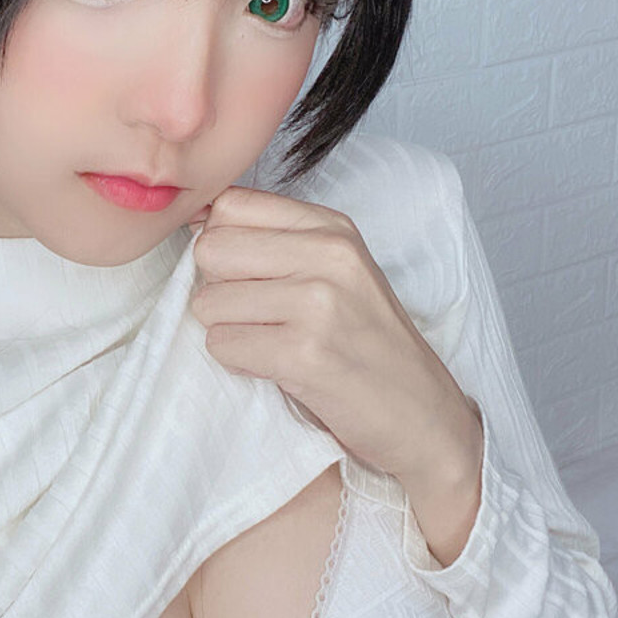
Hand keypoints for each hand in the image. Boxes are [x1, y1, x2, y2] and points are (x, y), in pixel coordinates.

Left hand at [188, 185, 480, 486]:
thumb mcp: (337, 271)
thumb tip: (195, 222)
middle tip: (255, 314)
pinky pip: (222, 345)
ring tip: (270, 342)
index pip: (232, 204)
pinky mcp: (304, 354)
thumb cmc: (367, 342)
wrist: (422, 413)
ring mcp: (318, 304)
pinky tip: (274, 366)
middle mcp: (328, 255)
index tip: (243, 273)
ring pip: (208, 302)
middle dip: (217, 288)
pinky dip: (237, 362)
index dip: (220, 242)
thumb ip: (276, 241)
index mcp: (333, 228)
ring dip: (227, 330)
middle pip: (211, 249)